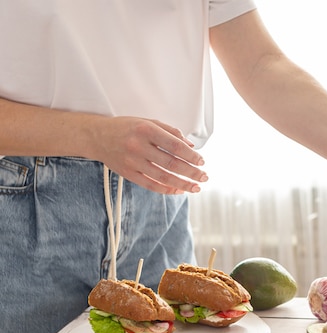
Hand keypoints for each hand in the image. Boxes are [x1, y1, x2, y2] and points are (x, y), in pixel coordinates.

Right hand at [88, 116, 207, 193]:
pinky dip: (167, 189)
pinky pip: (151, 184)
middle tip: (204, 176)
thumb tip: (191, 146)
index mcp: (146, 129)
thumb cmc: (126, 128)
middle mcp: (138, 145)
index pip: (175, 145)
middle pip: (171, 163)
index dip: (191, 155)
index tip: (202, 161)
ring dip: (182, 184)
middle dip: (191, 172)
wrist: (97, 136)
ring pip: (163, 177)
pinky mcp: (128, 173)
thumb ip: (170, 132)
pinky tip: (178, 190)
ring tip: (195, 187)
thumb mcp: (148, 121)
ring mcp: (132, 161)